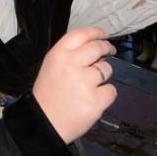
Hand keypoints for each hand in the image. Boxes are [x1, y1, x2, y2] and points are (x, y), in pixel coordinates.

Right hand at [33, 27, 116, 143]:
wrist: (44, 123)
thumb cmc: (48, 93)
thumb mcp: (52, 66)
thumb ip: (71, 55)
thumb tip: (99, 50)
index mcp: (58, 54)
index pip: (81, 34)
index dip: (96, 32)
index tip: (105, 34)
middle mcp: (71, 64)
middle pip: (98, 47)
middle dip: (107, 48)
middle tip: (109, 52)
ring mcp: (84, 83)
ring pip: (107, 69)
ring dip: (103, 74)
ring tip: (91, 84)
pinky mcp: (95, 100)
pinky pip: (111, 90)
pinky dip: (106, 94)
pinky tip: (94, 98)